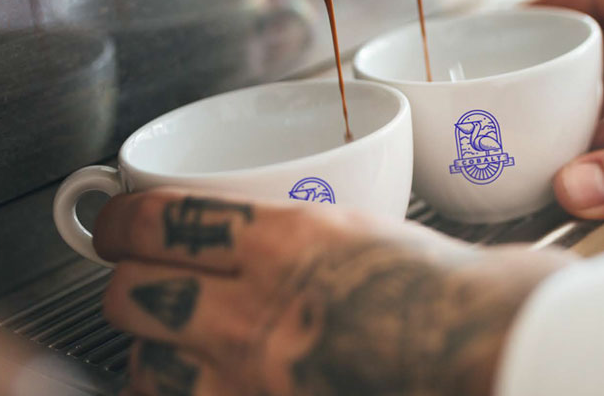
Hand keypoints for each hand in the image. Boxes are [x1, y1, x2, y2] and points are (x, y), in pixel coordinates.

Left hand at [96, 192, 568, 395]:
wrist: (488, 351)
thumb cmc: (464, 298)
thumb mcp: (387, 234)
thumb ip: (329, 235)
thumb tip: (316, 235)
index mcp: (291, 241)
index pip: (162, 224)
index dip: (120, 225)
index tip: (115, 224)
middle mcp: (259, 308)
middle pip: (133, 294)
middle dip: (125, 288)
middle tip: (135, 283)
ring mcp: (256, 376)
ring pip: (144, 365)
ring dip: (145, 354)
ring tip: (160, 348)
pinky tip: (191, 389)